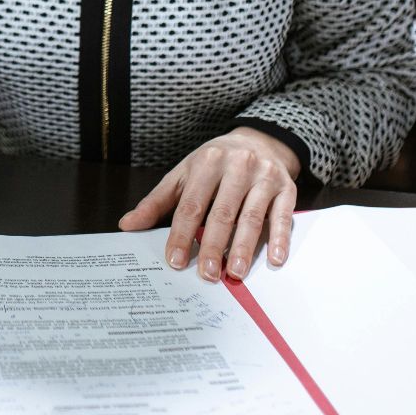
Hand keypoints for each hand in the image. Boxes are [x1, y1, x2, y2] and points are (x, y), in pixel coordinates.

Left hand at [117, 127, 299, 281]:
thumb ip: (157, 201)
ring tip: (236, 273)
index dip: (183, 234)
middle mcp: (238, 166)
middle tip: (207, 274)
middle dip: (214, 245)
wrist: (260, 140)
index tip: (176, 260)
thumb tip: (127, 225)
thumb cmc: (216, 162)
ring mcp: (265, 176)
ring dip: (244, 247)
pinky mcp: (287, 188)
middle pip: (223, 212)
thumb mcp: (184, 174)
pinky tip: (275, 259)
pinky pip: (284, 216)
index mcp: (207, 162)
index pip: (192, 204)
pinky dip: (280, 238)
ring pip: (253, 217)